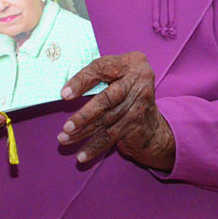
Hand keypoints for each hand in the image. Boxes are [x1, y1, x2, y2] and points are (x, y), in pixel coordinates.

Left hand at [56, 52, 174, 171]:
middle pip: (107, 99)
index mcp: (131, 62)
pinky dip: (94, 147)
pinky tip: (81, 155)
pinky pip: (111, 137)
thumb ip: (97, 74)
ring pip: (107, 121)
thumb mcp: (115, 73)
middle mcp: (138, 83)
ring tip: (64, 139)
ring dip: (84, 132)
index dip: (81, 81)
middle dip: (85, 114)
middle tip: (66, 126)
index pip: (101, 68)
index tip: (64, 94)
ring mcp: (139, 106)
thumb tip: (65, 88)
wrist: (154, 117)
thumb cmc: (124, 88)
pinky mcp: (137, 125)